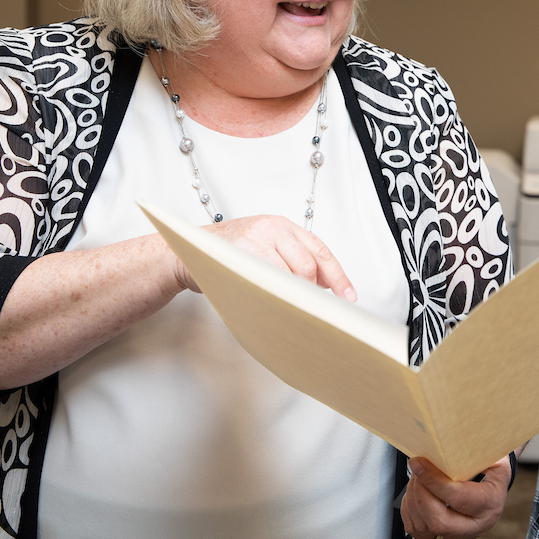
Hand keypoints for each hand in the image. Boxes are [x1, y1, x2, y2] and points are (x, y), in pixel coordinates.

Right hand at [176, 215, 356, 300]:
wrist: (190, 250)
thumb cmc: (230, 254)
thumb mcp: (266, 247)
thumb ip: (294, 260)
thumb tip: (325, 286)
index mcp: (283, 226)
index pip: (320, 251)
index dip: (338, 276)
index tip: (348, 297)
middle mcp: (272, 229)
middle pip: (308, 264)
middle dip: (314, 292)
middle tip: (316, 310)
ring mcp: (255, 241)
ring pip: (290, 275)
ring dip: (296, 297)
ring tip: (296, 312)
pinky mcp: (240, 256)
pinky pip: (267, 282)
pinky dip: (276, 298)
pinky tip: (278, 308)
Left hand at [401, 455, 512, 538]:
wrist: (491, 492)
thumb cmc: (491, 471)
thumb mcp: (494, 459)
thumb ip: (477, 451)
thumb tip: (451, 439)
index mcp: (490, 504)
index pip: (458, 498)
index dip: (434, 481)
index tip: (418, 463)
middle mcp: (474, 526)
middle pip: (439, 521)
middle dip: (420, 493)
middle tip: (416, 469)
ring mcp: (456, 536)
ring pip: (424, 527)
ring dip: (413, 498)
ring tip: (416, 476)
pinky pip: (416, 529)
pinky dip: (409, 508)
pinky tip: (416, 491)